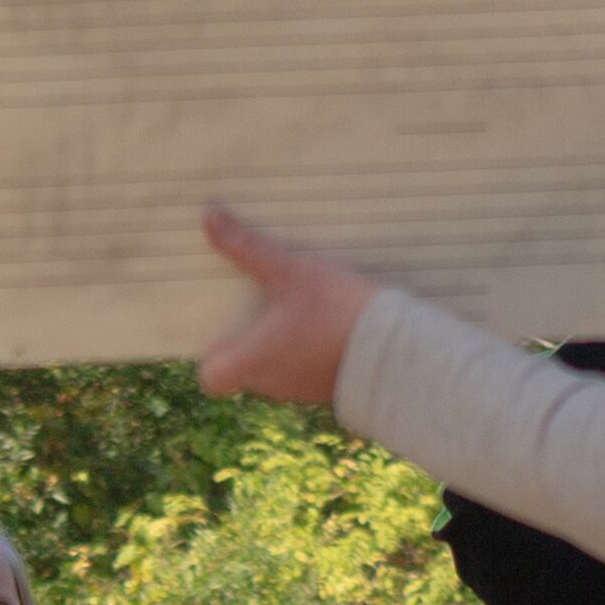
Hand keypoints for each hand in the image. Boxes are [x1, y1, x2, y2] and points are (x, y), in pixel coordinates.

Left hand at [193, 207, 379, 406]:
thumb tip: (208, 215)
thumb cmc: (335, 311)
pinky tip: (321, 319)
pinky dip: (304, 348)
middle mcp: (270, 383)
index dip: (212, 353)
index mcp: (251, 361)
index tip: (222, 325)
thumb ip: (246, 247)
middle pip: (243, 365)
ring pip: (275, 365)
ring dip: (277, 340)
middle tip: (254, 299)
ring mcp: (299, 389)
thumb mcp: (289, 270)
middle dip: (247, 335)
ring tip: (290, 304)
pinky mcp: (327, 386)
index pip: (211, 376)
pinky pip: (303, 367)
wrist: (396, 351)